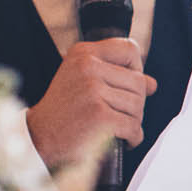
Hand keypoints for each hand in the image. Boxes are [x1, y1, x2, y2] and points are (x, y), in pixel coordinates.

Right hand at [26, 37, 155, 169]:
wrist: (38, 138)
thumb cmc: (64, 111)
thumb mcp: (83, 82)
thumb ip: (117, 77)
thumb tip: (153, 84)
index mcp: (83, 53)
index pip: (130, 50)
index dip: (136, 70)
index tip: (124, 87)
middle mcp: (87, 67)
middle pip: (139, 82)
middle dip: (135, 104)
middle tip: (119, 116)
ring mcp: (93, 90)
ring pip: (138, 105)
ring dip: (133, 122)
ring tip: (117, 128)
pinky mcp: (99, 116)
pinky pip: (133, 126)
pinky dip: (133, 137)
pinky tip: (122, 140)